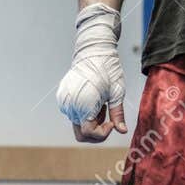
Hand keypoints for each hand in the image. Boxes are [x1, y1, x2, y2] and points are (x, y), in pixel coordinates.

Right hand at [56, 3, 126, 142]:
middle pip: (81, 133)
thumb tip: (122, 131)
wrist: (92, 51)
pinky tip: (92, 99)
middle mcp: (70, 105)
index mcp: (84, 105)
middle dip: (95, 131)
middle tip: (107, 118)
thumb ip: (118, 114)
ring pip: (77, 123)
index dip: (102, 133)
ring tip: (100, 104)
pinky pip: (72, 113)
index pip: (89, 133)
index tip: (111, 123)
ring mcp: (64, 101)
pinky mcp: (62, 97)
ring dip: (89, 121)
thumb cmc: (107, 69)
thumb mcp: (116, 93)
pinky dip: (83, 112)